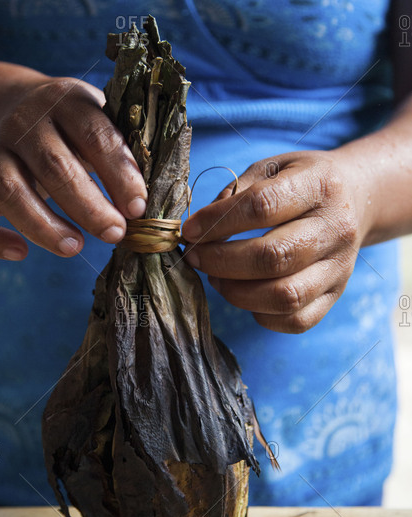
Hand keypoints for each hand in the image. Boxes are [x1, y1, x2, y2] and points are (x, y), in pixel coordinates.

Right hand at [0, 77, 146, 259]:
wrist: (20, 105)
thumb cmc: (78, 126)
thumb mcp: (102, 119)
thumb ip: (124, 149)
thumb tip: (159, 199)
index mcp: (69, 102)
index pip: (95, 135)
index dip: (119, 173)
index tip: (139, 208)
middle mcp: (28, 123)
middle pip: (54, 166)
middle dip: (89, 205)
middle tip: (117, 234)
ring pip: (11, 190)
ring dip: (44, 225)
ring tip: (76, 248)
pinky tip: (20, 254)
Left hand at [182, 151, 369, 333]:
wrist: (354, 198)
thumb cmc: (300, 183)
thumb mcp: (271, 168)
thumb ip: (236, 193)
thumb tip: (201, 228)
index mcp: (319, 185)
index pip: (262, 207)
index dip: (217, 222)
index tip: (189, 231)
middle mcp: (335, 228)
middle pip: (272, 257)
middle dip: (220, 261)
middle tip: (195, 257)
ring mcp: (339, 267)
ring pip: (284, 295)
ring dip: (236, 292)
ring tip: (216, 277)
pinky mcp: (335, 296)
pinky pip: (295, 321)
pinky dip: (260, 314)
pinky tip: (245, 295)